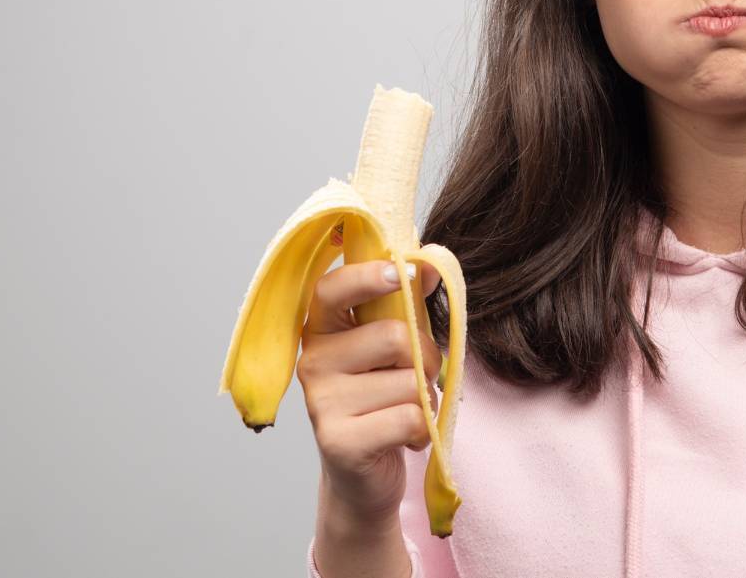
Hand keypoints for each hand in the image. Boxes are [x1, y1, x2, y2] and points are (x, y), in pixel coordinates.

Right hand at [296, 237, 444, 526]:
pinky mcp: (339, 443)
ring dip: (425, 398)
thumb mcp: (392, 350)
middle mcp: (312, 363)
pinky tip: (406, 438)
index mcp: (322, 331)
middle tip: (420, 377)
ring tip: (407, 411)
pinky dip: (424, 429)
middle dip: (427, 357)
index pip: (330, 290)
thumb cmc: (382, 401)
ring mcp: (321, 404)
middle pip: (393, 336)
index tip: (402, 273)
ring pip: (408, 382)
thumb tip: (433, 267)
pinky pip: (409, 418)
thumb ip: (408, 306)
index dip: (366, 276)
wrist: (362, 478)